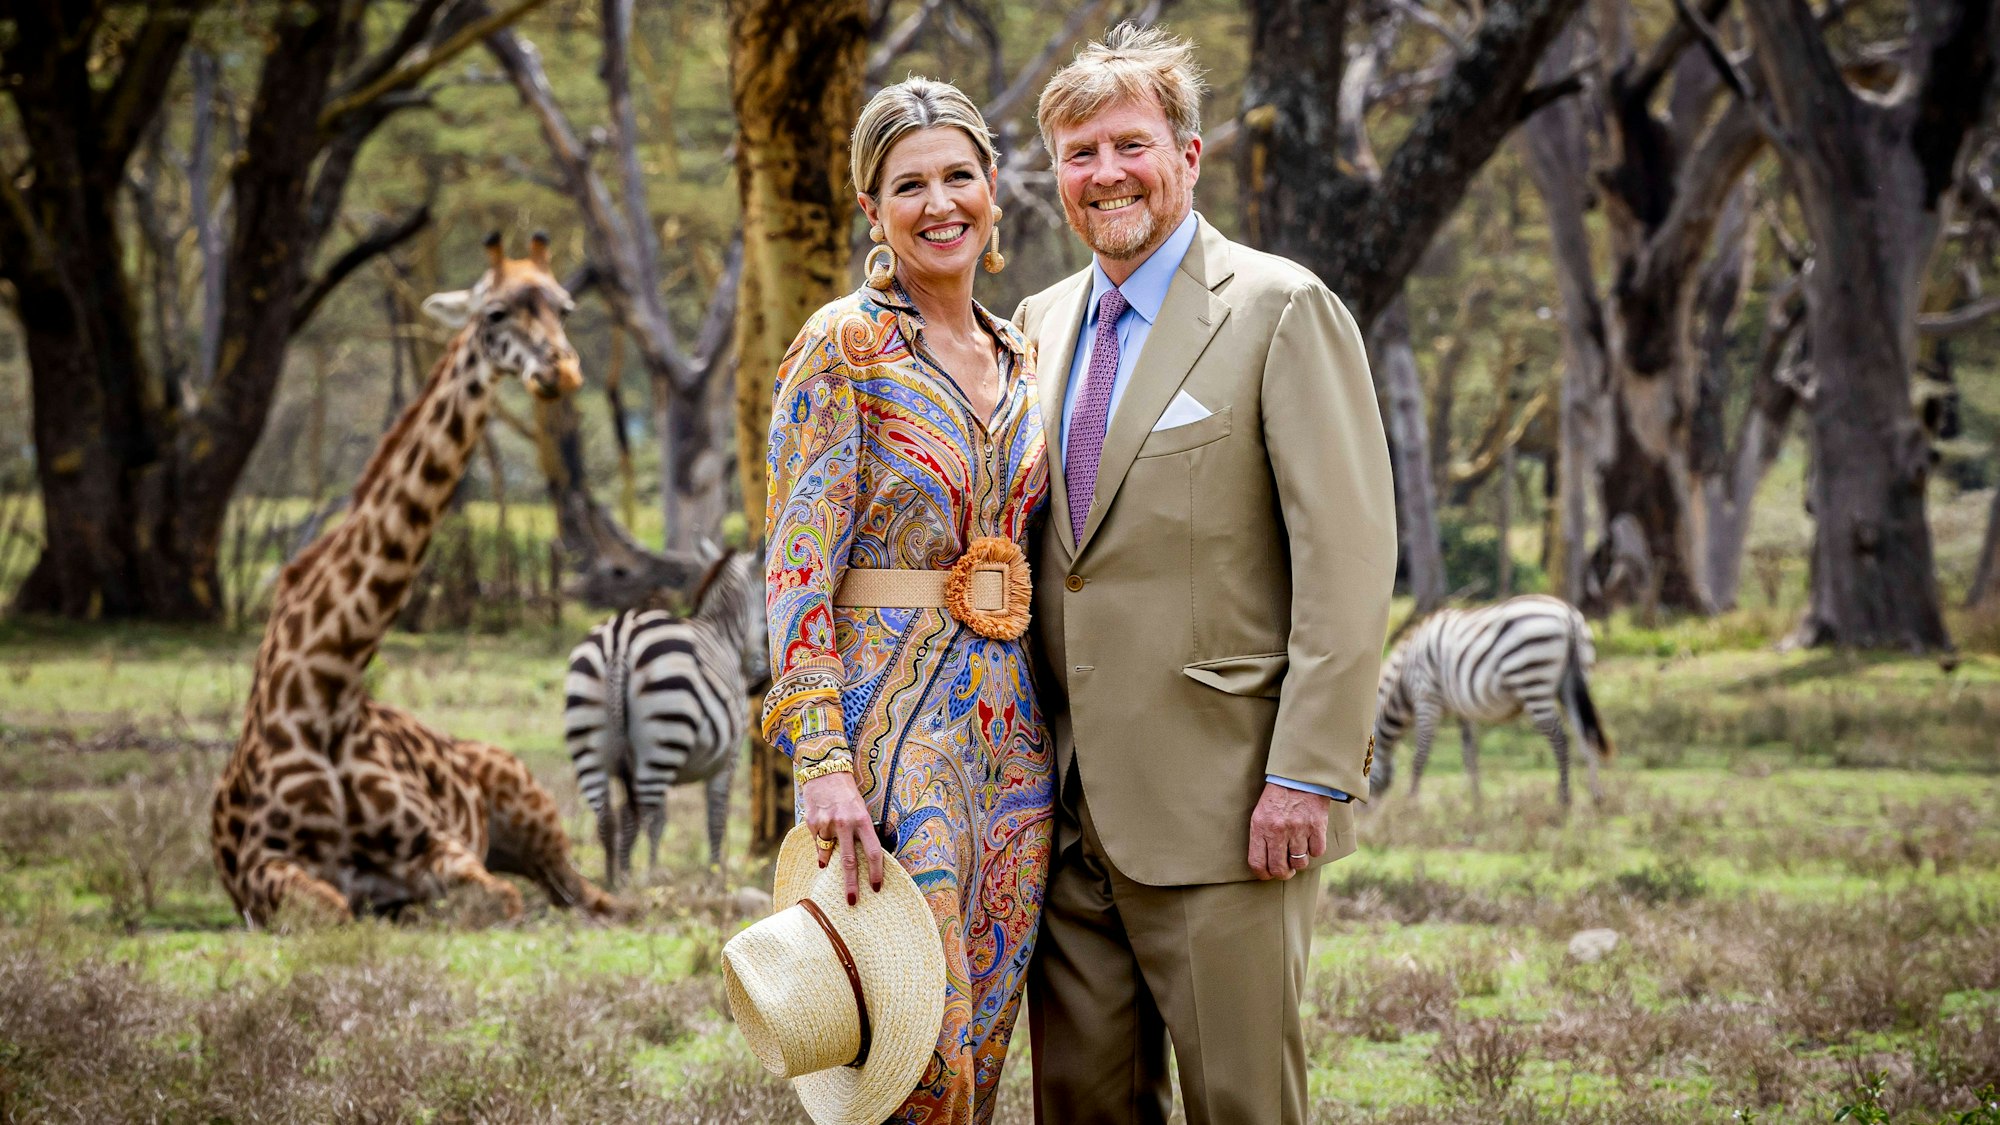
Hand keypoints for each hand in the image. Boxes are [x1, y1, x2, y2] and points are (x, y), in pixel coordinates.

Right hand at [800, 770, 883, 904]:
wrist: (825, 771)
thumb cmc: (847, 794)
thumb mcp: (860, 810)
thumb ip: (860, 833)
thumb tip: (860, 860)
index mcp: (863, 820)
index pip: (873, 852)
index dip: (876, 872)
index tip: (876, 888)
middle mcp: (845, 823)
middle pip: (850, 862)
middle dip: (851, 885)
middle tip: (852, 901)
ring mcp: (827, 824)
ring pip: (828, 853)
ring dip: (829, 859)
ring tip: (828, 854)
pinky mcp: (812, 823)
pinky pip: (818, 842)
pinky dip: (820, 844)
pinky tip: (821, 833)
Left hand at [1247, 782, 1329, 880]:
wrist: (1300, 776)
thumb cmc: (1278, 796)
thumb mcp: (1261, 813)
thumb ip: (1260, 836)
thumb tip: (1264, 863)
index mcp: (1260, 827)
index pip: (1257, 863)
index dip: (1263, 874)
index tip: (1268, 874)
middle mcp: (1278, 831)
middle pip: (1279, 869)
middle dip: (1283, 873)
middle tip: (1286, 870)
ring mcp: (1298, 829)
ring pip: (1299, 863)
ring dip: (1299, 862)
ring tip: (1298, 852)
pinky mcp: (1316, 826)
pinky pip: (1317, 852)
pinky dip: (1315, 850)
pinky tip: (1310, 840)